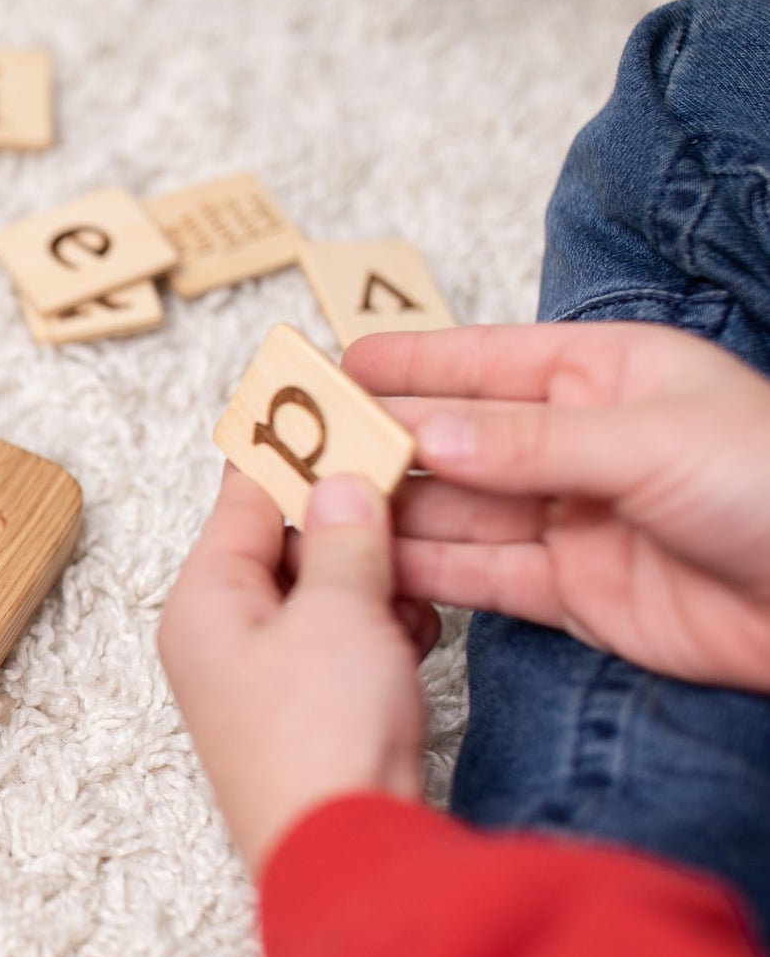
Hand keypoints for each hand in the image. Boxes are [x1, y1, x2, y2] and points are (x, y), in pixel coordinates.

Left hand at [158, 467, 431, 877]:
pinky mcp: (306, 711)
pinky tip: (411, 633)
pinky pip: (341, 641)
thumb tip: (338, 482)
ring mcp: (263, 677)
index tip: (341, 405)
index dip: (295, 446)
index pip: (243, 495)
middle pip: (283, 541)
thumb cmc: (322, 739)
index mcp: (204, 601)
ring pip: (320, 591)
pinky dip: (377, 628)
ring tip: (410, 579)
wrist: (349, 852)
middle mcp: (222, 636)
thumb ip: (341, 535)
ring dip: (370, 578)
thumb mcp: (338, 611)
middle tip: (402, 489)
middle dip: (347, 519)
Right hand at [344, 322, 769, 691]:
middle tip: (303, 448)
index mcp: (605, 378)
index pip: (486, 363)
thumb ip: (533, 444)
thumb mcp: (652, 441)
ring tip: (319, 509)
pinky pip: (479, 577)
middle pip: (457, 441)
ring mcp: (567, 521)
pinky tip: (373, 564)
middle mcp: (576, 446)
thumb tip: (432, 438)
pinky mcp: (566, 592)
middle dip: (383, 443)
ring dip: (392, 511)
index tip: (338, 365)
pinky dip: (425, 572)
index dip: (412, 364)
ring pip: (457, 512)